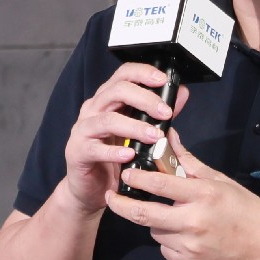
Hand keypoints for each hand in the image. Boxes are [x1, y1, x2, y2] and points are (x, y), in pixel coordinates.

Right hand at [58, 63, 188, 218]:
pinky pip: (95, 149)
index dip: (143, 73)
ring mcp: (83, 130)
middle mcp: (93, 109)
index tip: (163, 80)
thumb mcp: (138, 130)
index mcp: (108, 99)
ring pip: (108, 120)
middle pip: (116, 91)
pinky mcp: (78, 151)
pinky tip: (130, 155)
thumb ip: (158, 112)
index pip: (123, 74)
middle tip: (165, 112)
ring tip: (155, 136)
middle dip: (145, 99)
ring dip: (135, 127)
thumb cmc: (113, 155)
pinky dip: (115, 151)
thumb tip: (181, 93)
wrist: (91, 186)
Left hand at [103, 131, 259, 259]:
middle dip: (122, 205)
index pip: (159, 183)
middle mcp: (193, 222)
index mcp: (203, 195)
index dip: (137, 178)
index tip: (125, 174)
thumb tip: (168, 139)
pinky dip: (172, 242)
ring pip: (156, 233)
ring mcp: (190, 248)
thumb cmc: (247, 211)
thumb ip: (191, 163)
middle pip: (144, 214)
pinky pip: (168, 251)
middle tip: (111, 198)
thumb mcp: (222, 182)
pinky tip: (189, 238)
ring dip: (158, 223)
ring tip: (177, 219)